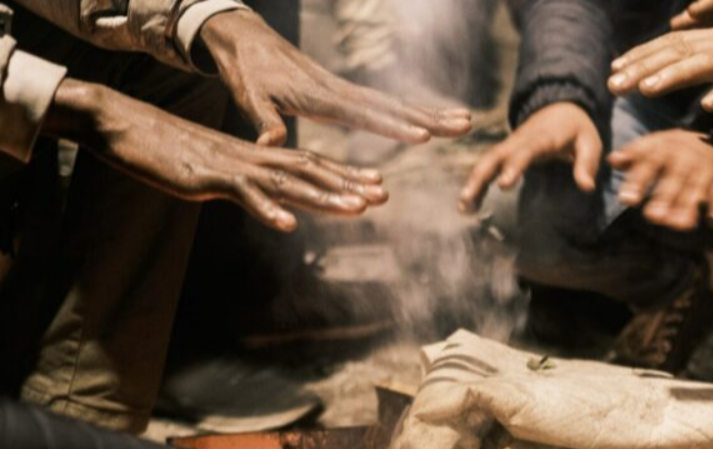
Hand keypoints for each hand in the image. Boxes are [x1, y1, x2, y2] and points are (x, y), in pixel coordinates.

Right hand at [44, 80, 385, 232]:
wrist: (125, 125)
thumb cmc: (163, 150)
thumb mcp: (209, 170)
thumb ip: (237, 184)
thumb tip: (259, 198)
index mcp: (253, 157)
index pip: (307, 165)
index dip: (343, 175)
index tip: (375, 185)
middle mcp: (251, 159)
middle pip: (308, 171)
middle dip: (347, 184)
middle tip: (384, 195)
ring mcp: (232, 167)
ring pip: (287, 182)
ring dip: (323, 197)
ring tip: (357, 210)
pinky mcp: (208, 177)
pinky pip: (243, 194)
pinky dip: (267, 209)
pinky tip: (289, 224)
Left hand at [200, 11, 471, 145]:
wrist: (248, 40)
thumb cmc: (246, 72)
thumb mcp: (249, 97)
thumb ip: (263, 121)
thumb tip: (270, 144)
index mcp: (322, 96)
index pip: (365, 114)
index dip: (394, 126)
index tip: (423, 136)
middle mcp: (342, 91)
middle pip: (394, 106)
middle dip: (430, 117)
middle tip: (465, 125)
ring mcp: (347, 90)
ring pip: (397, 104)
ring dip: (432, 114)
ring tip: (466, 122)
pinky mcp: (346, 93)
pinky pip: (386, 105)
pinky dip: (413, 112)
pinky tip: (433, 120)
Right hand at [458, 103, 601, 212]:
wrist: (560, 109)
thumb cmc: (577, 130)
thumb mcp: (589, 143)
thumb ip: (586, 165)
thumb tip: (587, 187)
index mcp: (542, 138)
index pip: (526, 152)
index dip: (514, 166)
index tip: (504, 185)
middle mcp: (519, 140)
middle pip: (495, 156)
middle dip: (480, 177)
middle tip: (467, 199)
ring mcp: (509, 146)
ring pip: (486, 162)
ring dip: (473, 183)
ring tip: (462, 207)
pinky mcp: (504, 153)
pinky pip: (487, 167)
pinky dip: (476, 184)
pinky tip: (468, 205)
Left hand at [608, 17, 712, 110]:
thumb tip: (692, 72)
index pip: (676, 45)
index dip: (643, 57)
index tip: (614, 71)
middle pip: (682, 51)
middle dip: (644, 67)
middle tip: (613, 83)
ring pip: (708, 62)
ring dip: (674, 75)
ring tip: (646, 89)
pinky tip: (707, 105)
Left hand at [610, 130, 712, 230]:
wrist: (710, 137)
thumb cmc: (670, 150)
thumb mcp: (651, 146)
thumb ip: (631, 155)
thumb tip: (612, 160)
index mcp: (665, 149)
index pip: (649, 165)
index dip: (638, 182)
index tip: (626, 200)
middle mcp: (687, 159)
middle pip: (675, 179)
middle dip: (665, 198)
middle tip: (654, 218)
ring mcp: (706, 169)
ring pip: (697, 188)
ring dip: (690, 206)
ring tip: (680, 225)